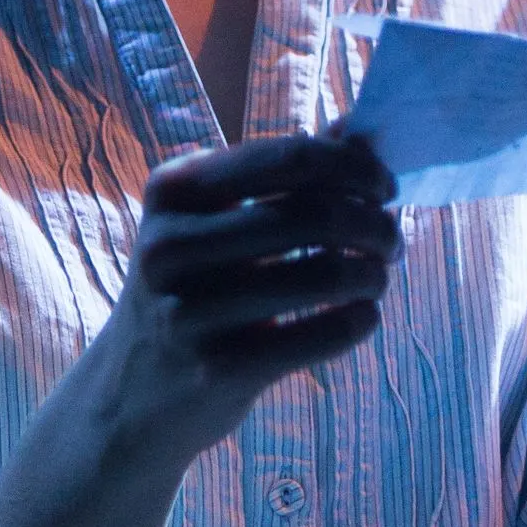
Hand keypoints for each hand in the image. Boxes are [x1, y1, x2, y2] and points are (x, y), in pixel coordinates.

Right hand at [92, 134, 398, 463]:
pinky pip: (323, 334)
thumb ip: (285, 174)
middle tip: (392, 240)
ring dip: (373, 273)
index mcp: (173, 189)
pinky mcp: (217, 369)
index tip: (386, 188)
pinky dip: (361, 320)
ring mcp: (188, 311)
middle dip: (375, 224)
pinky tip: (363, 316)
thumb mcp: (216, 221)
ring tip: (378, 277)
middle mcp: (170, 245)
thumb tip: (362, 131)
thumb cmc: (194, 289)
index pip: (290, 157)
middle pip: (316, 215)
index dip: (356, 168)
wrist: (133, 395)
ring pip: (325, 274)